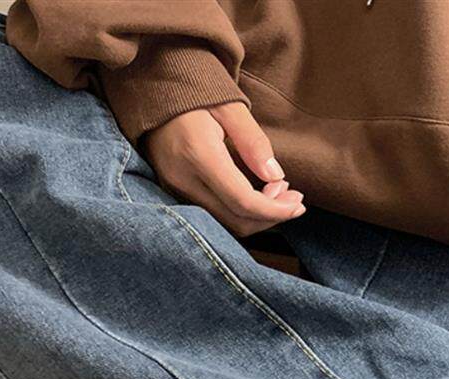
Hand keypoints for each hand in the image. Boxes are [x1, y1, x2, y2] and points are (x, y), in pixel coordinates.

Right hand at [144, 102, 304, 236]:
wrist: (150, 85)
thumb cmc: (194, 90)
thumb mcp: (229, 106)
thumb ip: (253, 142)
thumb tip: (276, 177)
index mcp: (198, 154)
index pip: (243, 201)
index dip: (276, 210)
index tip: (299, 203)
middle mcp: (182, 178)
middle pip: (235, 220)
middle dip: (270, 216)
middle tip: (293, 196)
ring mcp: (174, 187)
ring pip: (223, 223)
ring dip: (256, 216)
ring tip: (278, 191)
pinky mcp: (172, 189)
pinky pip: (211, 214)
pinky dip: (238, 211)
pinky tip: (255, 193)